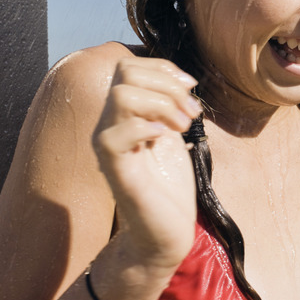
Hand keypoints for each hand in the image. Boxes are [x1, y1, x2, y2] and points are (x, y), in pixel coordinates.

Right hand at [92, 57, 201, 271]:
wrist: (166, 233)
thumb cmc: (169, 187)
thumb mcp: (172, 135)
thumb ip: (169, 106)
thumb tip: (181, 79)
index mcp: (124, 115)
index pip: (129, 66)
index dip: (164, 69)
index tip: (190, 89)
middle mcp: (110, 125)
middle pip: (124, 72)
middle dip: (167, 85)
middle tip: (189, 114)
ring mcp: (109, 146)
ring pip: (122, 95)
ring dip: (162, 104)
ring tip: (181, 126)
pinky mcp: (114, 170)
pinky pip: (115, 136)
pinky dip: (147, 129)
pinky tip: (165, 140)